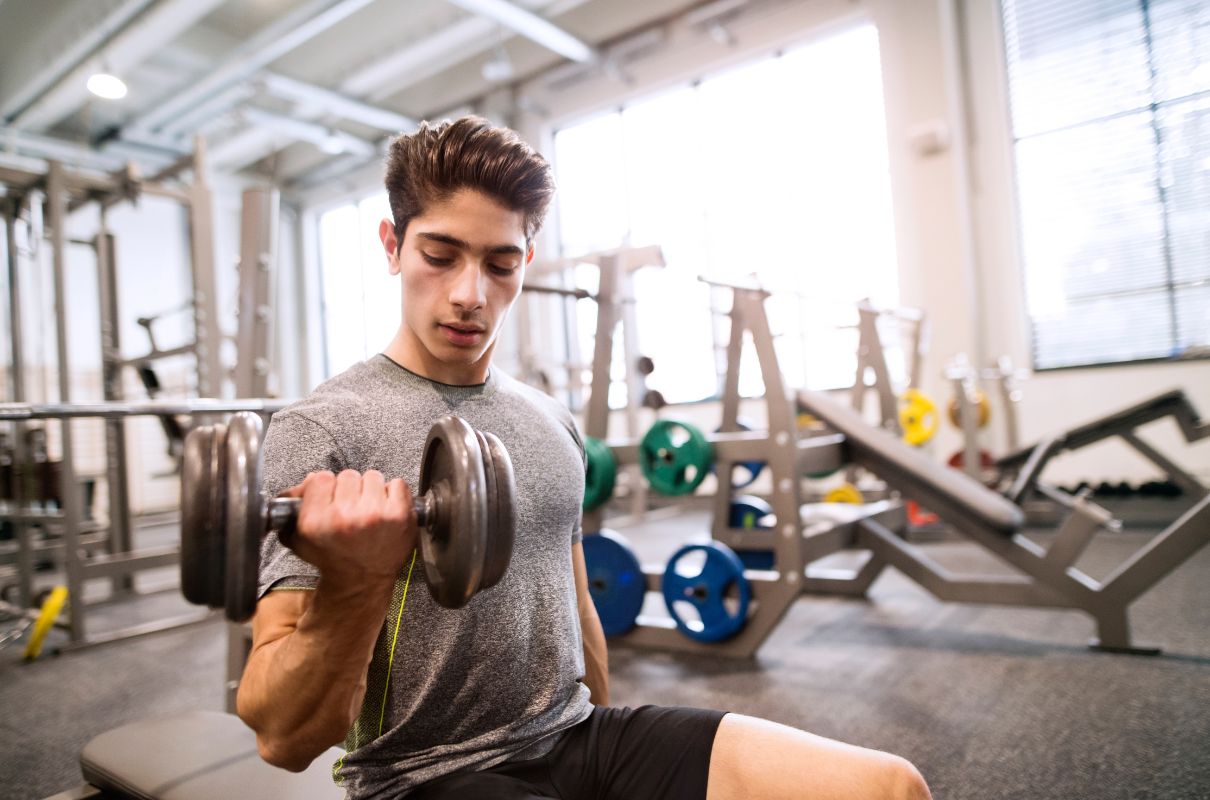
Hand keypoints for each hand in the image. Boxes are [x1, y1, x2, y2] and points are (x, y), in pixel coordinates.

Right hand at [279, 470, 414, 588]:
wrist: (362, 580)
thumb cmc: (333, 558)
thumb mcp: (300, 538)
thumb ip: (294, 504)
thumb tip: (310, 479)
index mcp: (316, 521)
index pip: (321, 478)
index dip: (327, 488)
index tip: (331, 499)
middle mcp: (345, 517)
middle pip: (349, 475)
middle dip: (350, 490)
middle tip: (351, 508)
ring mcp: (375, 515)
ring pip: (373, 477)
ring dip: (372, 491)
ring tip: (369, 510)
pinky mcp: (399, 516)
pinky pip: (398, 484)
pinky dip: (394, 494)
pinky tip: (385, 510)